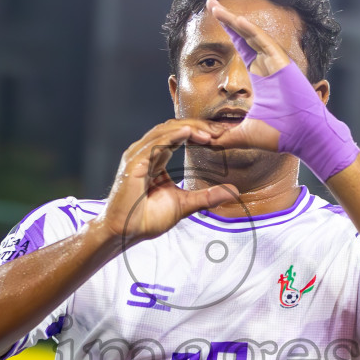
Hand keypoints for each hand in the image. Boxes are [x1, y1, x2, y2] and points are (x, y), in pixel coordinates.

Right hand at [98, 120, 239, 246]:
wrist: (125, 232)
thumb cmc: (147, 219)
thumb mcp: (185, 204)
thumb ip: (207, 196)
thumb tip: (234, 191)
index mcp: (156, 159)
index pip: (179, 136)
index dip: (199, 132)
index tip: (222, 135)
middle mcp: (145, 153)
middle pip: (173, 129)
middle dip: (198, 126)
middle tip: (221, 130)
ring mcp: (138, 156)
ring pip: (165, 132)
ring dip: (189, 129)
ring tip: (210, 132)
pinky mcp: (134, 163)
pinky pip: (155, 144)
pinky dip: (173, 136)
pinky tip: (189, 132)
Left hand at [200, 0, 358, 181]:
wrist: (303, 137)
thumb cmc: (280, 134)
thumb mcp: (242, 133)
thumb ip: (222, 137)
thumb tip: (202, 141)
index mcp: (260, 75)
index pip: (240, 48)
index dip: (228, 33)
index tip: (213, 20)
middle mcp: (267, 65)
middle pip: (243, 35)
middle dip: (227, 19)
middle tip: (210, 3)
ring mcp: (275, 63)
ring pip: (252, 35)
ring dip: (234, 21)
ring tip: (216, 7)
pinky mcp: (282, 64)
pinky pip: (265, 43)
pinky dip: (251, 31)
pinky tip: (236, 20)